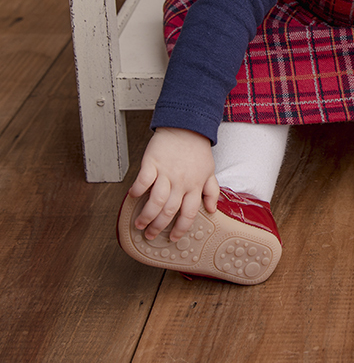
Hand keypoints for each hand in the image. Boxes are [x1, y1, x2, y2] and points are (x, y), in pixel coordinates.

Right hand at [127, 127, 218, 242]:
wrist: (187, 125)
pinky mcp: (153, 162)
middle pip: (169, 211)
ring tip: (139, 224)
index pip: (189, 214)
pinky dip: (137, 191)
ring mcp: (166, 172)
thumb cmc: (197, 149)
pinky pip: (143, 180)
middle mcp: (181, 182)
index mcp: (195, 186)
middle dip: (159, 227)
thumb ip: (211, 191)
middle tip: (150, 235)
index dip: (181, 229)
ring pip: (156, 201)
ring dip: (146, 215)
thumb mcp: (210, 170)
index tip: (174, 238)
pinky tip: (133, 197)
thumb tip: (212, 209)